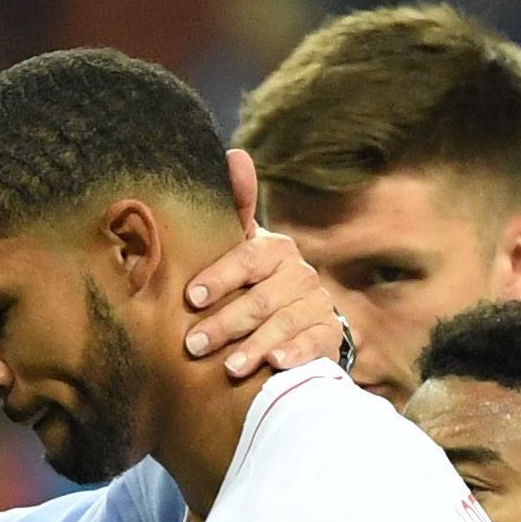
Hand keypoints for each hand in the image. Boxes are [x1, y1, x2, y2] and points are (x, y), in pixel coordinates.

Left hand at [178, 150, 345, 380]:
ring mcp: (316, 305)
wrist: (295, 322)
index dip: (221, 276)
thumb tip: (234, 154)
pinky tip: (276, 363)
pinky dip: (295, 353)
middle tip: (194, 344)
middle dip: (226, 322)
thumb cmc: (253, 283)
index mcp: (275, 250)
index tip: (192, 297)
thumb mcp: (240, 249)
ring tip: (229, 367)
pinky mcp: (328, 334)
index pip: (248, 258)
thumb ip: (235, 208)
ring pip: (285, 323)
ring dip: (255, 345)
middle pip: (262, 298)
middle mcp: (299, 275)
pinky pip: (315, 342)